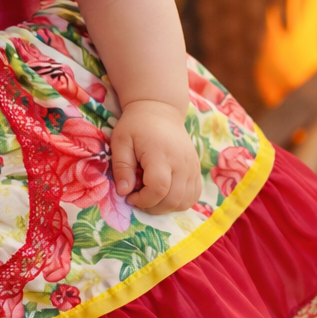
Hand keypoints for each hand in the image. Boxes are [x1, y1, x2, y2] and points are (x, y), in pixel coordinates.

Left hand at [111, 99, 201, 213]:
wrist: (160, 110)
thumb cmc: (136, 125)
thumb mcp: (120, 141)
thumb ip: (121, 167)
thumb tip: (124, 192)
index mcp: (160, 155)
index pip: (158, 189)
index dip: (143, 200)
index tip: (129, 196)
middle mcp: (181, 163)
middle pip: (173, 200)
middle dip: (152, 207)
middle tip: (138, 198)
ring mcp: (192, 167)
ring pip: (185, 202)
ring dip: (166, 207)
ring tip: (151, 195)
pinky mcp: (196, 169)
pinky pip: (194, 195)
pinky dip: (179, 201)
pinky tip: (165, 194)